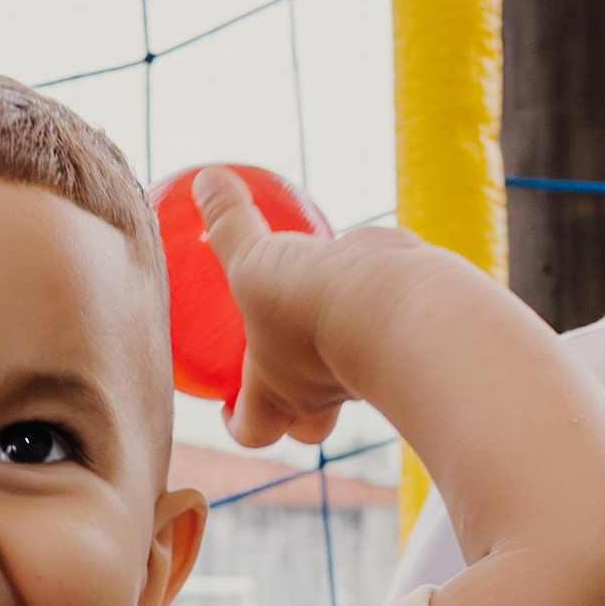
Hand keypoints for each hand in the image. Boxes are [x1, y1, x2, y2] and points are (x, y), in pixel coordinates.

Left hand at [196, 168, 400, 452]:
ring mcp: (366, 368)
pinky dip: (370, 295)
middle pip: (310, 422)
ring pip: (350, 373)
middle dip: (298, 409)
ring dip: (337, 351)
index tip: (229, 406)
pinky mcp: (398, 331)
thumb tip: (206, 177)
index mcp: (280, 392)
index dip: (240, 422)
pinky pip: (378, 316)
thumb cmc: (309, 303)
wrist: (395, 306)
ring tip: (322, 308)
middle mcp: (323, 389)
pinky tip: (360, 259)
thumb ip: (228, 221)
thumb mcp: (251, 259)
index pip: (255, 428)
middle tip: (282, 367)